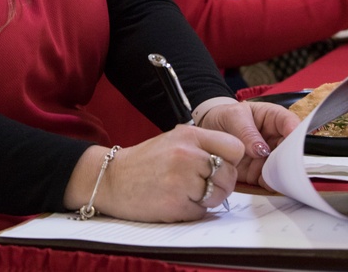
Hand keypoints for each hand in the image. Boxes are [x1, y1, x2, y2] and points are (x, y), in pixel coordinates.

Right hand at [67, 126, 243, 222]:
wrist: (112, 179)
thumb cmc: (146, 162)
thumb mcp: (174, 140)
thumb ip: (203, 146)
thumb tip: (235, 161)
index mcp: (189, 135)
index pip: (235, 148)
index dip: (230, 161)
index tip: (219, 166)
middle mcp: (187, 154)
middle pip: (229, 175)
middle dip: (220, 184)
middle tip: (200, 184)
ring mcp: (182, 180)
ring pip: (219, 195)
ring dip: (208, 199)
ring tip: (186, 192)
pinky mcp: (176, 204)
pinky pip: (202, 212)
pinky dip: (192, 211)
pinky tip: (175, 201)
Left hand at [198, 101, 299, 188]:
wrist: (210, 133)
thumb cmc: (224, 118)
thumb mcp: (232, 116)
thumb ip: (246, 131)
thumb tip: (261, 150)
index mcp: (273, 119)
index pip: (290, 123)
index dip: (295, 133)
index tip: (294, 142)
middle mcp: (275, 139)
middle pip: (290, 150)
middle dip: (289, 159)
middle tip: (283, 165)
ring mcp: (269, 157)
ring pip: (282, 168)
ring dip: (280, 174)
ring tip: (273, 176)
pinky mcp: (260, 172)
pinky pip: (269, 180)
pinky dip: (270, 184)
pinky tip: (267, 184)